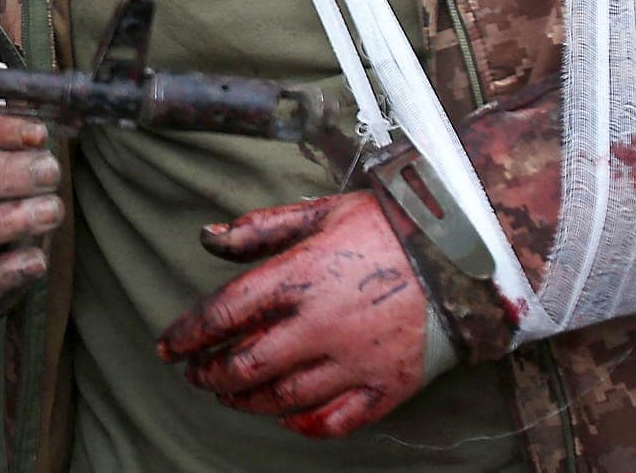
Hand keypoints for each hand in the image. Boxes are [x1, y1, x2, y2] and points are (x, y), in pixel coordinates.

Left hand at [156, 191, 433, 438]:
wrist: (468, 253)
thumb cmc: (391, 225)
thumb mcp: (321, 211)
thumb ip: (259, 229)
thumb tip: (206, 238)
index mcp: (300, 277)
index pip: (224, 313)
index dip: (188, 334)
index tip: (167, 346)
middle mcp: (321, 325)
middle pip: (246, 365)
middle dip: (211, 374)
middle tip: (196, 375)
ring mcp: (355, 361)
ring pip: (284, 398)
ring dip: (246, 400)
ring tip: (229, 394)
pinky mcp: (388, 387)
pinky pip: (336, 422)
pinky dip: (303, 425)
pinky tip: (285, 417)